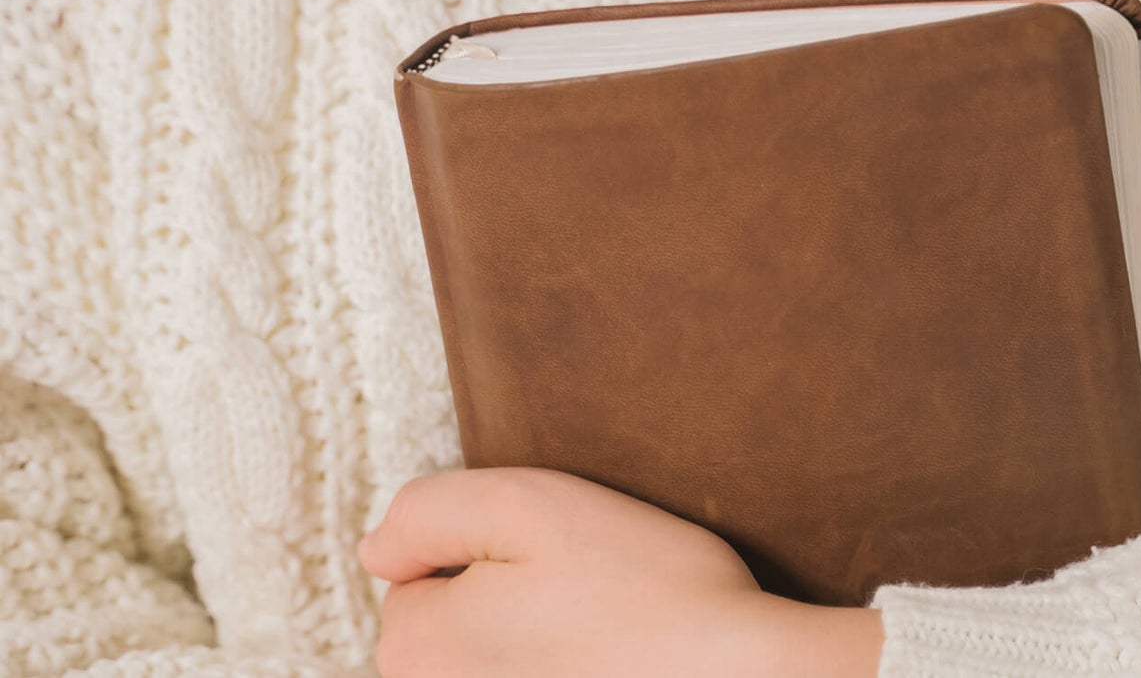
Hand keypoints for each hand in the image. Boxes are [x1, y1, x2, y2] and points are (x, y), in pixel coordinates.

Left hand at [358, 467, 883, 677]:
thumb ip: (430, 512)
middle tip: (576, 584)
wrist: (740, 676)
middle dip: (493, 600)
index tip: (543, 549)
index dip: (475, 546)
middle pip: (442, 633)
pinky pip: (533, 675)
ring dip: (530, 640)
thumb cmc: (641, 588)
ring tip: (598, 626)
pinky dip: (563, 665)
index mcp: (422, 652)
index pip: (408, 579)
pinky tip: (608, 660)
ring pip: (490, 663)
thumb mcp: (527, 504)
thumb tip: (376, 547)